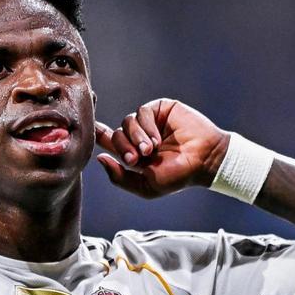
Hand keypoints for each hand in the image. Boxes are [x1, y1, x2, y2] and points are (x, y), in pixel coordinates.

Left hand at [95, 99, 228, 197]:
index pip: (109, 142)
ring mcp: (149, 122)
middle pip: (116, 134)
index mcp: (133, 153)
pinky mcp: (160, 109)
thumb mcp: (146, 186)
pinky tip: (157, 139)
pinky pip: (142, 112)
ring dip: (136, 138)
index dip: (97, 135)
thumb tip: (99, 159)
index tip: (89, 131)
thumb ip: (120, 178)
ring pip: (127, 122)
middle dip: (122, 147)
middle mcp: (139, 136)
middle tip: (136, 158)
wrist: (205, 160)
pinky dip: (146, 126)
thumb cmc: (178, 176)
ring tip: (151, 150)